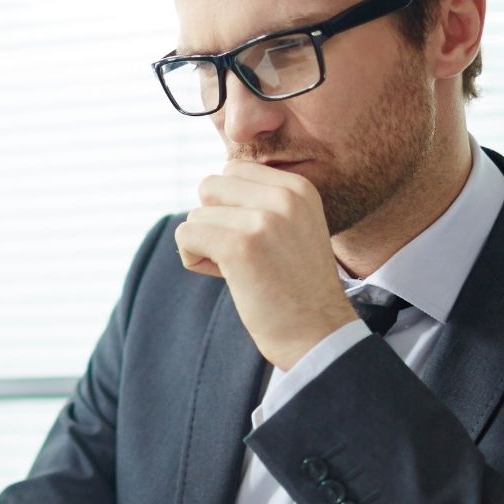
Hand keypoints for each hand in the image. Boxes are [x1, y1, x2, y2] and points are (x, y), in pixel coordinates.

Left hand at [174, 160, 357, 369]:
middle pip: (210, 186)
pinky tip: (225, 277)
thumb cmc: (297, 288)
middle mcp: (283, 196)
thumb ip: (259, 203)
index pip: (234, 170)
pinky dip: (193, 259)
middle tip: (239, 254)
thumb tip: (207, 188)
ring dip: (205, 245)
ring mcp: (262, 220)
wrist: (318, 333)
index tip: (253, 238)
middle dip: (213, 220)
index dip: (230, 207)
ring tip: (239, 271)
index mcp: (298, 188)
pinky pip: (186, 235)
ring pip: (196, 214)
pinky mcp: (239, 246)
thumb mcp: (292, 228)